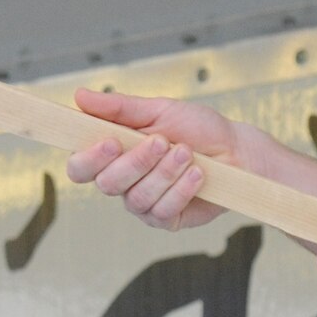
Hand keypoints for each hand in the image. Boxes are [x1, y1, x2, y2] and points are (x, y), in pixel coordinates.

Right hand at [66, 88, 246, 230]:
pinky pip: (162, 211)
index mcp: (114, 154)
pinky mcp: (167, 219)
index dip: (89, 159)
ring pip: (137, 197)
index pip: (81, 167)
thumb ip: (119, 107)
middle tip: (163, 141)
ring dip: (164, 173)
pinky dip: (181, 190)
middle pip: (107, 183)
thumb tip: (80, 96)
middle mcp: (124, 182)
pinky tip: (197, 174)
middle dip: (137, 161)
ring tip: (187, 153)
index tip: (111, 142)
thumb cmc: (197, 128)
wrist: (236, 150)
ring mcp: (143, 204)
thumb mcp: (159, 109)